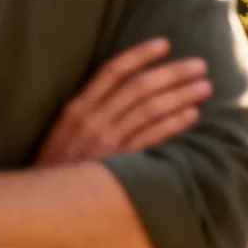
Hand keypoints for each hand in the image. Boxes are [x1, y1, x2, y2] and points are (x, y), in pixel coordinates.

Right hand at [37, 38, 210, 164]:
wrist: (42, 203)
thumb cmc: (56, 165)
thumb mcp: (63, 131)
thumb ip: (89, 110)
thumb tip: (125, 89)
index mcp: (77, 109)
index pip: (112, 72)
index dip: (140, 55)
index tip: (165, 44)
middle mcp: (92, 121)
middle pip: (139, 88)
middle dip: (173, 73)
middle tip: (200, 65)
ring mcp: (105, 142)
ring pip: (150, 110)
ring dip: (181, 96)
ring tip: (205, 87)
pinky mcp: (118, 163)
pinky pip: (151, 138)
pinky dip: (173, 124)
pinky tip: (191, 114)